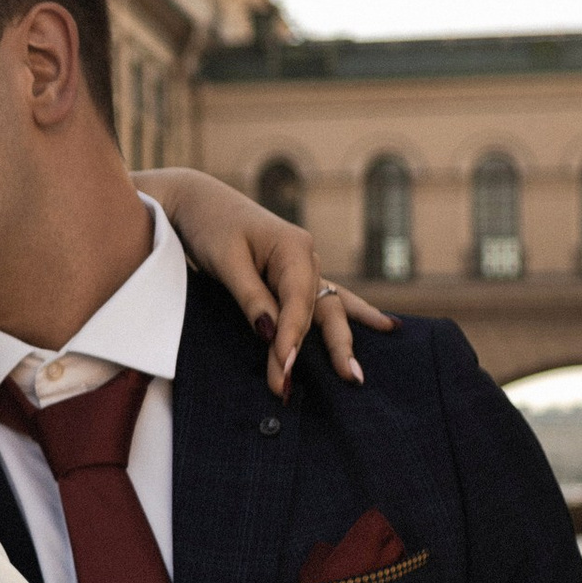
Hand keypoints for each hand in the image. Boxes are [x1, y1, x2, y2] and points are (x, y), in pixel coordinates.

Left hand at [143, 168, 392, 397]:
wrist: (200, 201)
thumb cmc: (211, 226)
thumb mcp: (226, 261)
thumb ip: (251, 297)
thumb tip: (271, 334)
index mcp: (294, 248)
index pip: (297, 303)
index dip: (291, 338)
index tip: (284, 368)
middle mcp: (306, 258)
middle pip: (323, 310)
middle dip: (330, 349)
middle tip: (347, 381)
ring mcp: (304, 268)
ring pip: (327, 310)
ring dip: (339, 344)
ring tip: (358, 374)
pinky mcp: (293, 278)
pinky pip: (324, 303)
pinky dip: (347, 319)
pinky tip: (382, 326)